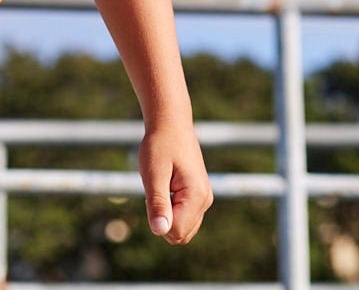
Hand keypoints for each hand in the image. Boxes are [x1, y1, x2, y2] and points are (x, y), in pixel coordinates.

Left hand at [138, 118, 211, 244]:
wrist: (170, 123)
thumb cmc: (159, 146)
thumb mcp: (153, 174)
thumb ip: (158, 204)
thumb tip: (160, 231)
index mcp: (197, 196)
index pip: (175, 232)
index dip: (158, 219)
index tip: (154, 192)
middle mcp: (206, 200)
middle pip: (180, 235)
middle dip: (163, 219)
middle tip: (157, 189)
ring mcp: (204, 198)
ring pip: (182, 229)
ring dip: (166, 214)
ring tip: (162, 187)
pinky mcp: (199, 196)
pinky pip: (183, 218)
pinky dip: (170, 209)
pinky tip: (166, 187)